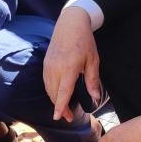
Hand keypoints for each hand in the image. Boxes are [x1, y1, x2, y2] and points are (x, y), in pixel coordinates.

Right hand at [43, 6, 102, 121]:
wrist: (69, 24)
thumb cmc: (84, 41)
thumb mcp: (93, 60)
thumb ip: (93, 80)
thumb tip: (95, 97)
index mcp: (69, 68)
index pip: (62, 92)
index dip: (60, 106)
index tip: (57, 117)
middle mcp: (55, 68)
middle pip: (54, 93)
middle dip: (59, 107)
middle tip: (68, 117)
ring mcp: (48, 66)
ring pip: (48, 88)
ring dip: (54, 100)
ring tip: (63, 108)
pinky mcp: (45, 63)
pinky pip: (46, 81)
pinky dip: (51, 91)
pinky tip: (57, 94)